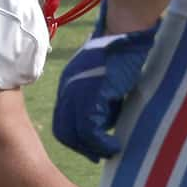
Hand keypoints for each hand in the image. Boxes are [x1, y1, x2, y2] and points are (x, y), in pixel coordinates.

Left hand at [52, 20, 156, 161]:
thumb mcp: (103, 78)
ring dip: (92, 148)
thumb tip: (106, 120)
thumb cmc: (120, 50)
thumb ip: (100, 98)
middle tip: (97, 155)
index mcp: (68, 86)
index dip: (74, 137)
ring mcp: (77, 93)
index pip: (62, 120)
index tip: (89, 147)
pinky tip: (114, 147)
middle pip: (64, 130)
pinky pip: (90, 129)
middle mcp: (68, 91)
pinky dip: (101, 143)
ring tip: (109, 152)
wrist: (124, 31)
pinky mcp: (92, 96)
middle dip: (80, 146)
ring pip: (76, 133)